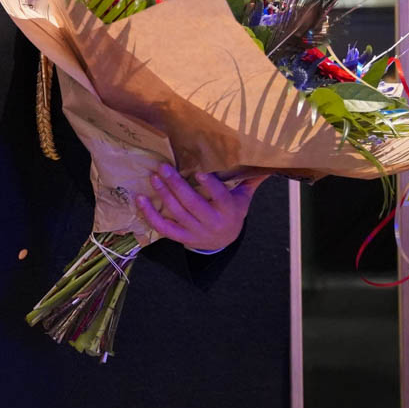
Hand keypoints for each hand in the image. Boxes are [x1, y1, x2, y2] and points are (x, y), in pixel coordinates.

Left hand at [136, 163, 268, 253]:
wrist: (223, 244)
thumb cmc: (232, 214)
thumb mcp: (243, 199)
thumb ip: (250, 181)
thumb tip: (268, 164)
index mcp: (229, 211)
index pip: (220, 197)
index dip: (209, 185)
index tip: (198, 172)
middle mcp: (212, 222)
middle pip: (192, 203)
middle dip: (176, 185)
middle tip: (163, 167)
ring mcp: (195, 232)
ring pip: (176, 213)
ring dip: (163, 194)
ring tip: (153, 177)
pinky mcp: (182, 238)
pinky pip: (163, 227)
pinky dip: (150, 214)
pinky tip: (140, 199)